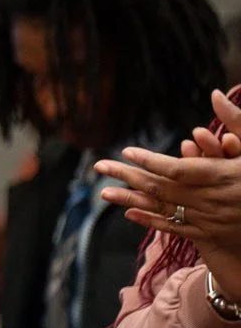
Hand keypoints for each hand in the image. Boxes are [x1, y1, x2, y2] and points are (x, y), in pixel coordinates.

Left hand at [97, 91, 240, 286]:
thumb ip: (236, 120)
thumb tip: (216, 93)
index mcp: (224, 176)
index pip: (179, 170)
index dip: (151, 161)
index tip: (127, 151)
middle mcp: (213, 200)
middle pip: (162, 189)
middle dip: (129, 176)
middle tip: (100, 166)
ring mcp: (210, 219)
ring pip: (163, 209)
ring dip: (131, 200)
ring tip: (103, 192)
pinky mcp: (210, 233)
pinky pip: (174, 227)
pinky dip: (150, 219)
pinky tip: (129, 212)